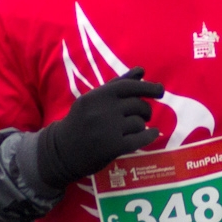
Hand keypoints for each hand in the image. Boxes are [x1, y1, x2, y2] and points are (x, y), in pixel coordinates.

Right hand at [34, 68, 162, 189]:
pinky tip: (152, 134)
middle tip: (143, 115)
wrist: (61, 150)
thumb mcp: (94, 99)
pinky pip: (140, 138)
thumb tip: (141, 70)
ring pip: (139, 122)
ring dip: (142, 125)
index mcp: (98, 95)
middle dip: (145, 110)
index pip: (129, 86)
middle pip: (138, 105)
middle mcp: (103, 110)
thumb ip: (117, 84)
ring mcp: (108, 129)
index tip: (160, 91)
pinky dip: (149, 136)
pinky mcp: (113, 147)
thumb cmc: (80, 121)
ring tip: (135, 128)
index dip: (148, 87)